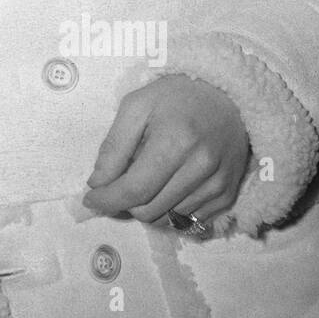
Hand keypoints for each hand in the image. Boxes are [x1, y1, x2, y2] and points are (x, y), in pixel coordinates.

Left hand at [83, 75, 249, 224]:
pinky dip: (169, 210)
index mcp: (175, 142)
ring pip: (167, 219)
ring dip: (147, 207)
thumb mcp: (136, 106)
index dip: (108, 200)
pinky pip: (189, 221)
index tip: (90, 199)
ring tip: (145, 180)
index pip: (135, 190)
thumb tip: (98, 183)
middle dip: (125, 204)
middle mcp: (201, 168)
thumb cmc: (176, 97)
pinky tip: (166, 186)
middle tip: (118, 185)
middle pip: (149, 210)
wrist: (227, 96)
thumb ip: (114, 145)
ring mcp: (218, 185)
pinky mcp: (228, 195)